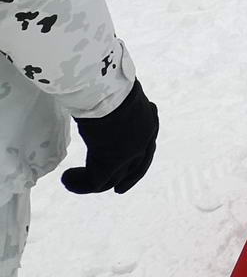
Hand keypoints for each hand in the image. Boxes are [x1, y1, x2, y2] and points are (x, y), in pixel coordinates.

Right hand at [61, 80, 157, 194]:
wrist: (106, 91)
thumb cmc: (109, 86)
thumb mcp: (119, 97)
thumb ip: (118, 108)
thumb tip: (104, 103)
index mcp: (149, 121)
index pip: (146, 147)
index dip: (138, 160)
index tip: (130, 169)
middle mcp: (145, 139)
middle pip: (137, 167)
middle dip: (127, 180)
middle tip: (118, 191)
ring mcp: (131, 152)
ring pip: (113, 177)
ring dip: (91, 181)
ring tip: (71, 178)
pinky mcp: (113, 162)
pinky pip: (96, 183)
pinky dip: (80, 184)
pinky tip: (67, 178)